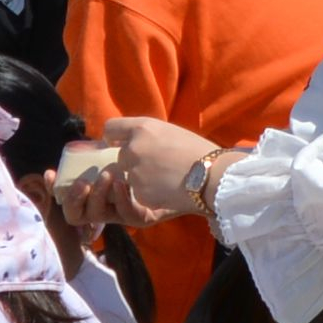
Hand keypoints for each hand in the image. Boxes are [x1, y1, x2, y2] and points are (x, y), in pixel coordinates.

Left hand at [70, 117, 217, 225]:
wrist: (212, 175)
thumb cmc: (197, 150)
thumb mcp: (169, 131)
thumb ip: (146, 133)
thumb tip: (129, 139)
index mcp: (141, 128)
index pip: (110, 128)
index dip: (113, 137)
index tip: (118, 142)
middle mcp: (132, 148)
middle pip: (121, 156)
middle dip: (133, 161)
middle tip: (157, 166)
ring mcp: (134, 172)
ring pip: (128, 176)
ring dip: (141, 179)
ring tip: (165, 178)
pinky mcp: (140, 193)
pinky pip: (138, 193)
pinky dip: (148, 193)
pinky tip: (166, 190)